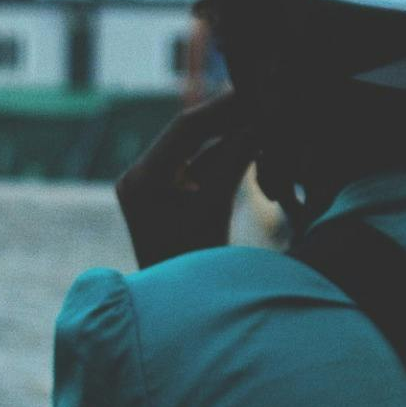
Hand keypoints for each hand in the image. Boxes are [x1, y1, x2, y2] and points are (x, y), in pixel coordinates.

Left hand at [116, 88, 254, 267]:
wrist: (179, 315)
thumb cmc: (196, 270)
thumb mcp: (216, 209)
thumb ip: (236, 160)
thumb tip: (262, 119)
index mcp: (142, 179)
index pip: (187, 128)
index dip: (225, 107)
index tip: (258, 91)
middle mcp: (139, 176)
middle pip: (190, 134)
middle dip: (229, 117)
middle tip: (266, 96)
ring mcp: (150, 186)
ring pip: (197, 149)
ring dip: (230, 134)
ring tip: (266, 116)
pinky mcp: (166, 197)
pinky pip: (198, 167)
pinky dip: (225, 156)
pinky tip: (256, 141)